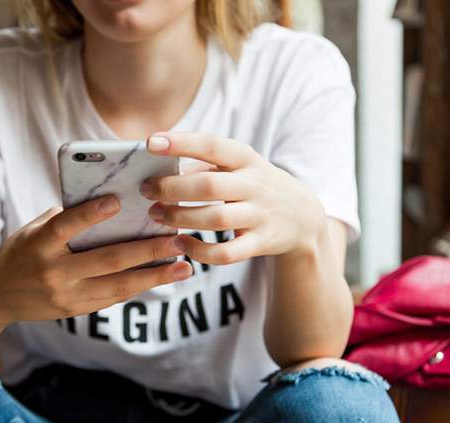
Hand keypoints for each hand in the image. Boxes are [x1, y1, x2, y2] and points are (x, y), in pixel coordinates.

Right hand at [0, 196, 192, 325]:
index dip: (89, 215)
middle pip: (106, 260)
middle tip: (177, 239)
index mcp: (39, 244)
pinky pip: (114, 297)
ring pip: (118, 284)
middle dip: (147, 250)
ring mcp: (66, 295)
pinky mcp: (76, 310)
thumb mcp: (33, 229)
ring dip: (154, 275)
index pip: (65, 226)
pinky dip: (140, 286)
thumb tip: (111, 201)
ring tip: (183, 266)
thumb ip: (66, 218)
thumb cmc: (21, 251)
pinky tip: (162, 277)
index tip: (117, 201)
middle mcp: (53, 272)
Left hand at [143, 132, 327, 264]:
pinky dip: (201, 252)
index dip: (181, 143)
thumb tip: (158, 160)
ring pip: (216, 219)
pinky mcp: (261, 243)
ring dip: (181, 218)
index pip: (212, 145)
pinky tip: (181, 244)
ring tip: (156, 215)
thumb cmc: (254, 184)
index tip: (150, 142)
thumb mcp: (238, 165)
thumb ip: (203, 162)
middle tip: (146, 190)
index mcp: (246, 158)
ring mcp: (260, 216)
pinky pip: (227, 253)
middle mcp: (255, 185)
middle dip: (172, 189)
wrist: (303, 216)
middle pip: (209, 185)